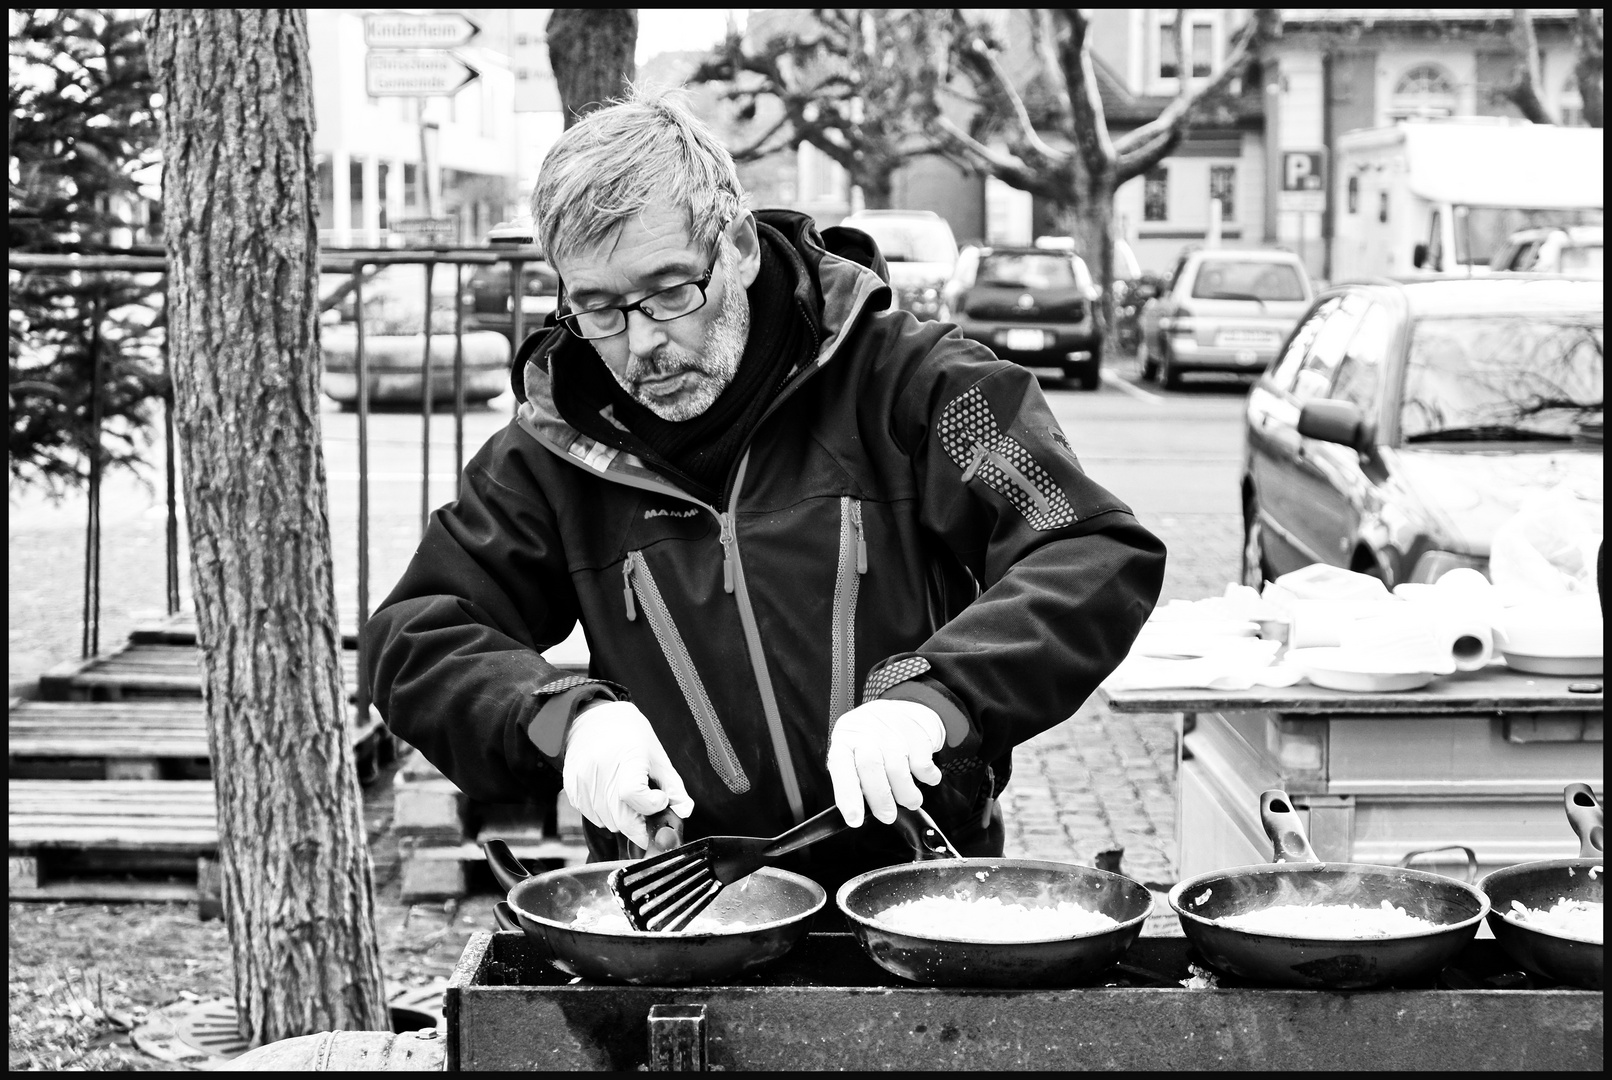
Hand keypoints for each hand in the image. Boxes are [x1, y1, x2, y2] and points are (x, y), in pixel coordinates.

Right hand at [562, 701, 693, 850]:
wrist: (593, 719)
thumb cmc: (629, 736)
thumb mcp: (658, 756)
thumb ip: (674, 787)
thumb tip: (683, 812)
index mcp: (628, 757)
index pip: (634, 794)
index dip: (651, 806)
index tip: (659, 799)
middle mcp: (601, 770)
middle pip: (622, 819)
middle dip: (641, 823)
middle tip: (647, 808)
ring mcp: (583, 781)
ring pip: (609, 823)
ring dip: (623, 819)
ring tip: (626, 794)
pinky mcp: (571, 789)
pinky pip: (593, 818)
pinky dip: (606, 814)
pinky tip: (610, 793)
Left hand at [826, 699, 944, 827]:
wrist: (906, 707)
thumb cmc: (875, 737)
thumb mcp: (855, 750)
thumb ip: (854, 776)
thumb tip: (858, 810)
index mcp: (846, 739)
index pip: (841, 767)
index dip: (847, 795)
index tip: (855, 819)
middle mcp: (867, 732)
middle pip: (870, 767)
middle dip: (880, 799)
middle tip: (887, 816)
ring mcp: (892, 730)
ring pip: (898, 770)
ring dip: (906, 794)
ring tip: (909, 800)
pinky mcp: (917, 733)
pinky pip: (923, 765)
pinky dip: (927, 778)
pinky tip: (924, 778)